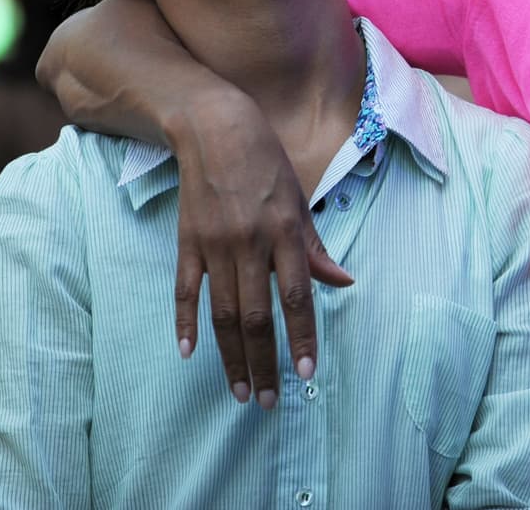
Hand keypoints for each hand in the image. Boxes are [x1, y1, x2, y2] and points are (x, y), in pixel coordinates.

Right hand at [170, 88, 351, 407]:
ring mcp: (214, 244)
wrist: (215, 128)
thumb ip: (316, 248)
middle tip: (271, 401)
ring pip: (223, 313)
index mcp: (284, 233)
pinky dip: (186, 322)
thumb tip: (344, 282)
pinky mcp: (187, 241)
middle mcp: (250, 243)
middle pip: (257, 316)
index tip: (308, 372)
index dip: (303, 337)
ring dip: (231, 356)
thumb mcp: (300, 201)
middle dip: (265, 363)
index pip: (297, 297)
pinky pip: (185, 290)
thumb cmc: (267, 163)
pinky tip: (190, 352)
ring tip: (241, 390)